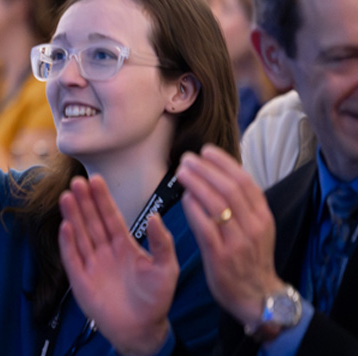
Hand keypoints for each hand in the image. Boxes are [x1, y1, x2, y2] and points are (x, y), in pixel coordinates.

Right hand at [59, 175, 177, 355]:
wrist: (142, 330)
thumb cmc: (156, 300)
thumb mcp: (167, 269)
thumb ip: (162, 243)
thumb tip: (155, 217)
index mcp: (124, 245)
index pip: (111, 217)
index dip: (103, 199)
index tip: (95, 180)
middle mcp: (105, 251)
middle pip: (92, 221)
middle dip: (84, 202)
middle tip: (77, 182)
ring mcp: (91, 264)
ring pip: (80, 234)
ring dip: (73, 216)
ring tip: (67, 197)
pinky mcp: (80, 279)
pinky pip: (72, 258)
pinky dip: (67, 242)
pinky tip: (65, 226)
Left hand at [177, 145, 282, 328]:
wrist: (256, 295)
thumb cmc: (250, 258)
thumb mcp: (256, 229)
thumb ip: (242, 206)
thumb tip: (218, 175)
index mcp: (263, 217)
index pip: (245, 181)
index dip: (224, 163)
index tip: (206, 150)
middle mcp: (253, 226)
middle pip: (229, 188)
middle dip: (206, 169)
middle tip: (187, 158)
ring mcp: (238, 241)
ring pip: (217, 203)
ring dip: (196, 183)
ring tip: (181, 171)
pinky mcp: (220, 255)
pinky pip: (205, 226)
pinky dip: (194, 208)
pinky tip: (185, 197)